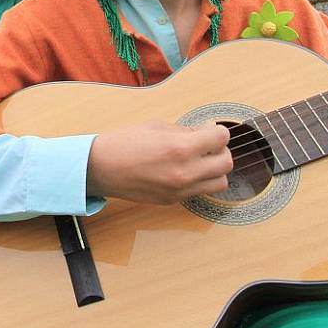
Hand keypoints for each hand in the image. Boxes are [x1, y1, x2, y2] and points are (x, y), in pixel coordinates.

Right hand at [86, 120, 231, 203]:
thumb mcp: (157, 126)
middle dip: (221, 150)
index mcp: (180, 148)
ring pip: (220, 183)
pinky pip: (199, 191)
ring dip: (215, 169)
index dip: (218, 131)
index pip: (221, 139)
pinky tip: (184, 170)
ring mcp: (180, 190)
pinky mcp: (173, 201)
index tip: (212, 130)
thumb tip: (206, 132)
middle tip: (208, 144)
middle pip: (226, 163)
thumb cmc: (125, 142)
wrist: (101, 168)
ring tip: (200, 160)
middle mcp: (185, 172)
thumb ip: (186, 131)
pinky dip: (199, 180)